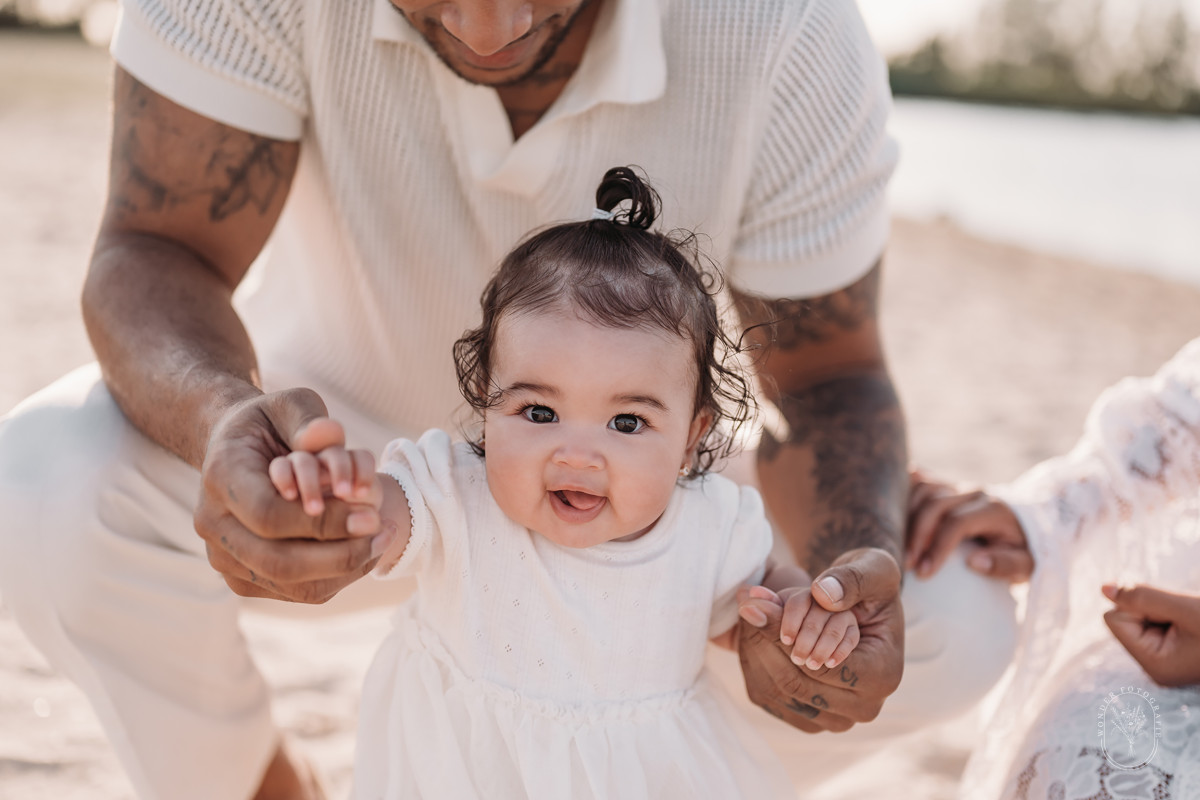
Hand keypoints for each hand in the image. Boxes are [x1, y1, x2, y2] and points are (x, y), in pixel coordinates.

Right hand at [194, 388, 396, 602]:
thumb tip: (330, 434)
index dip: (322, 522)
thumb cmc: (270, 423)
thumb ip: (309, 418)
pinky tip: (365, 550)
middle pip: (277, 562)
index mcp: (220, 477)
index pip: (268, 516)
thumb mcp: (288, 404)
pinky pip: (295, 592)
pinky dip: (337, 577)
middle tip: (382, 528)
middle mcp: (212, 524)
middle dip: (339, 552)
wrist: (237, 448)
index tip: (370, 512)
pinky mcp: (243, 578)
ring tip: (382, 539)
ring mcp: (224, 557)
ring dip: (345, 569)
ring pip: (289, 585)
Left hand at [736, 548, 902, 732]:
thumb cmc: (869, 584)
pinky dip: (755, 664)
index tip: (756, 604)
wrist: (861, 604)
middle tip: (746, 605)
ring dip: (754, 651)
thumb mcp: (872, 568)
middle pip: (795, 682)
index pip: (820, 665)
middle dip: (764, 641)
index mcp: (883, 675)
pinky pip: (769, 697)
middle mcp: (863, 707)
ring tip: (749, 613)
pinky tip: (752, 633)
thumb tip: (822, 595)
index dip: (783, 634)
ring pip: (776, 691)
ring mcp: (836, 720)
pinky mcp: (809, 720)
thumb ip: (851, 578)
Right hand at [906, 468, 1033, 581]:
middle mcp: (974, 492)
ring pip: (924, 490)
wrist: (1026, 525)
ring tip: (900, 546)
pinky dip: (904, 490)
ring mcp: (958, 485)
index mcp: (994, 509)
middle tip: (907, 564)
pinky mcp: (947, 485)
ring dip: (907, 517)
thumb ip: (1005, 565)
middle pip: (935, 505)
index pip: (957, 523)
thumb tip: (974, 562)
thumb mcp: (1026, 565)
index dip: (938, 548)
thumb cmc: (1022, 550)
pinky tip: (891, 506)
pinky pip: (921, 481)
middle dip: (917, 535)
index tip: (924, 573)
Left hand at [1103, 583, 1199, 687]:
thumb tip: (1103, 587)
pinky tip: (1195, 622)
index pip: (1114, 619)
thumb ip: (1142, 597)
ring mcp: (1166, 659)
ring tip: (1195, 621)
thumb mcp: (1184, 608)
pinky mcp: (1175, 649)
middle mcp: (1156, 665)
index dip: (1139, 606)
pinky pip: (1160, 620)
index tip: (1173, 614)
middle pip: (1127, 617)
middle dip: (1156, 608)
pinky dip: (1175, 613)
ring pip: (1144, 615)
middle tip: (1189, 619)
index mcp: (1153, 664)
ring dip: (1167, 609)